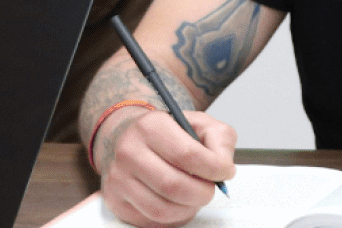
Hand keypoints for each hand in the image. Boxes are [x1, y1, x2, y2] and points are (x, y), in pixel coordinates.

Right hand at [97, 108, 236, 227]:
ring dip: (187, 208)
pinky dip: (172, 217)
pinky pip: (151, 221)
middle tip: (209, 188)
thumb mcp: (199, 123)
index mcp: (150, 126)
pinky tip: (176, 202)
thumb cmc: (167, 134)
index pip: (187, 155)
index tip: (225, 171)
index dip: (214, 169)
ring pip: (162, 209)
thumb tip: (223, 165)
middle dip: (202, 193)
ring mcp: (119, 178)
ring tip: (193, 195)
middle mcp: (129, 151)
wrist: (131, 139)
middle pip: (174, 186)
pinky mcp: (116, 200)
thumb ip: (220, 139)